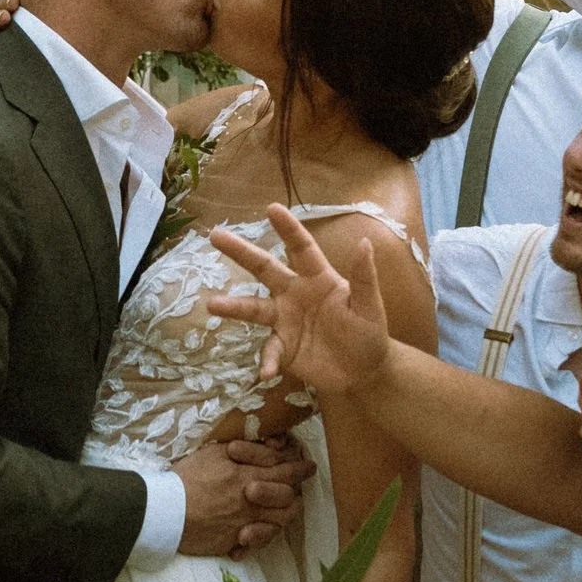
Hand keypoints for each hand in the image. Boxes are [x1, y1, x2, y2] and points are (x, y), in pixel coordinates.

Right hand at [176, 431, 315, 558]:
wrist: (167, 511)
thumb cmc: (188, 477)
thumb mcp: (215, 452)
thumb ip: (248, 448)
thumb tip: (276, 444)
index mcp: (249, 476)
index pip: (284, 471)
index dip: (300, 468)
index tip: (309, 466)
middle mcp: (253, 502)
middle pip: (288, 497)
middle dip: (298, 490)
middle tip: (302, 487)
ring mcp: (245, 523)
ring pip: (279, 521)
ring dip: (286, 514)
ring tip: (288, 509)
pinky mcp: (233, 541)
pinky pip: (257, 542)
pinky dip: (261, 538)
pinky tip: (258, 531)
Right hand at [205, 209, 392, 398]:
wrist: (364, 373)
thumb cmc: (369, 333)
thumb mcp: (369, 306)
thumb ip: (364, 277)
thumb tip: (364, 241)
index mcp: (317, 278)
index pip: (301, 248)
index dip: (287, 229)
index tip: (271, 208)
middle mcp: (294, 294)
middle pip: (264, 269)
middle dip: (241, 252)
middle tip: (215, 235)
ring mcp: (285, 321)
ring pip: (254, 309)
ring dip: (234, 307)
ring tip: (212, 306)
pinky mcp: (283, 348)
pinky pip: (269, 351)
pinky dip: (267, 360)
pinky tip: (266, 372)